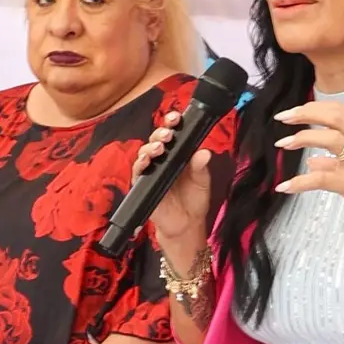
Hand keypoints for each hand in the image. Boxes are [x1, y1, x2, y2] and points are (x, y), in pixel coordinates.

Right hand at [134, 111, 212, 254]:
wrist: (186, 225)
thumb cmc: (194, 201)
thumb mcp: (202, 182)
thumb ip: (201, 167)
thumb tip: (204, 152)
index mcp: (178, 154)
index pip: (173, 134)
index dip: (172, 123)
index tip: (176, 117)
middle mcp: (163, 159)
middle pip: (157, 139)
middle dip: (161, 132)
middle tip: (168, 133)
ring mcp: (151, 171)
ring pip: (145, 152)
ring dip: (150, 147)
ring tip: (160, 148)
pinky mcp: (143, 184)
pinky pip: (138, 171)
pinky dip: (140, 164)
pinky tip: (146, 160)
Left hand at [272, 102, 343, 242]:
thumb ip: (337, 163)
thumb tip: (312, 163)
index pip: (339, 110)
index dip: (313, 107)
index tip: (293, 112)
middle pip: (332, 116)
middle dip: (304, 113)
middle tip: (282, 118)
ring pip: (327, 139)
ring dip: (300, 139)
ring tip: (282, 145)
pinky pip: (320, 179)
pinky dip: (299, 182)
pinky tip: (284, 187)